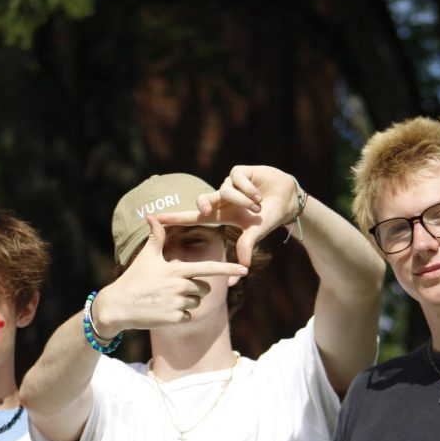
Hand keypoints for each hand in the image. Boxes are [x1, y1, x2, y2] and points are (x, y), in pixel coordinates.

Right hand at [94, 216, 246, 332]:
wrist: (118, 306)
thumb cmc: (133, 279)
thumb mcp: (146, 257)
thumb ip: (156, 237)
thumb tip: (151, 216)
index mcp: (177, 270)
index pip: (209, 268)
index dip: (228, 268)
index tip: (245, 269)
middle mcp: (180, 286)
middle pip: (205, 288)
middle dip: (195, 288)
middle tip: (173, 288)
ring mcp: (178, 303)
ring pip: (197, 302)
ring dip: (187, 302)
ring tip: (166, 299)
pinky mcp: (175, 319)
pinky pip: (189, 316)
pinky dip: (180, 316)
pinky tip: (164, 311)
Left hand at [157, 165, 299, 265]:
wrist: (287, 199)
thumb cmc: (269, 217)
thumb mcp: (256, 232)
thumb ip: (247, 246)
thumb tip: (243, 268)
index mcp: (221, 214)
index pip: (192, 216)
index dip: (173, 217)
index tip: (152, 218)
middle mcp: (221, 198)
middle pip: (202, 200)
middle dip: (203, 204)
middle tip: (208, 210)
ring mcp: (229, 184)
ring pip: (225, 191)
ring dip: (243, 201)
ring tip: (258, 206)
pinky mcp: (238, 171)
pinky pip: (236, 179)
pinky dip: (249, 189)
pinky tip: (260, 193)